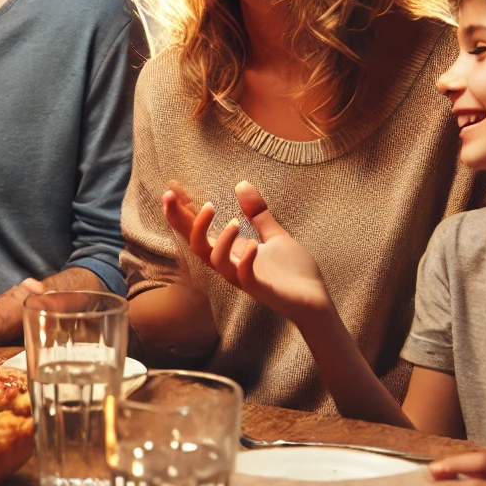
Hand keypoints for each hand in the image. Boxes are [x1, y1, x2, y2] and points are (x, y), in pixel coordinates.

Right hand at [167, 180, 331, 322]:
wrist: (315, 301)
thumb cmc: (294, 272)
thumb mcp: (274, 235)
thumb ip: (257, 213)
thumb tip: (241, 184)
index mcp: (231, 252)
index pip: (198, 230)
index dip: (183, 210)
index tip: (172, 187)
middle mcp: (231, 265)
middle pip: (195, 244)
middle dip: (180, 220)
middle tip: (170, 195)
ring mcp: (244, 278)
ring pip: (216, 261)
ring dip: (221, 239)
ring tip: (235, 221)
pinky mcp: (261, 290)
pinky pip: (244, 277)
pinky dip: (245, 260)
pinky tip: (254, 245)